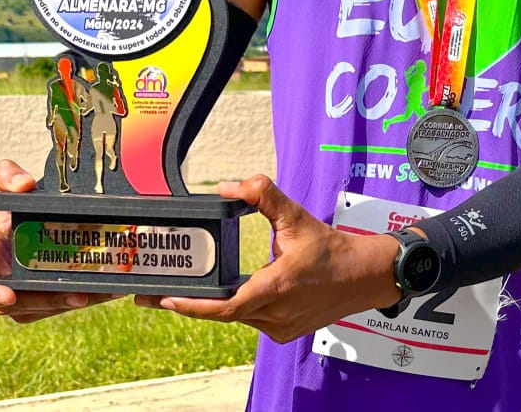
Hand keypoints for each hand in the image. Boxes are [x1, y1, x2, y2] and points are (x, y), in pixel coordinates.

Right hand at [0, 159, 122, 321]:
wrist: (38, 214)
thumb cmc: (18, 203)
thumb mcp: (12, 183)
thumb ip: (9, 175)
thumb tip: (23, 184)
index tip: (8, 296)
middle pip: (16, 303)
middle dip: (45, 301)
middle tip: (76, 296)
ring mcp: (18, 293)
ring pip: (40, 308)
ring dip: (67, 303)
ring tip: (96, 293)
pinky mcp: (39, 300)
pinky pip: (57, 306)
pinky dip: (82, 299)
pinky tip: (105, 291)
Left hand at [136, 175, 400, 342]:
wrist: (365, 277)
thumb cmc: (332, 248)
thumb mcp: (297, 217)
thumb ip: (263, 195)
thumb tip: (229, 186)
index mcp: (277, 287)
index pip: (225, 306)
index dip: (193, 306)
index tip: (166, 300)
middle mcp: (276, 314)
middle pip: (223, 313)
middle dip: (191, 303)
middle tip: (155, 296)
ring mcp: (280, 327)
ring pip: (237, 317)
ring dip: (214, 305)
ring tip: (186, 291)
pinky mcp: (284, 332)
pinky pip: (251, 321)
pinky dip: (236, 308)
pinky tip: (224, 294)